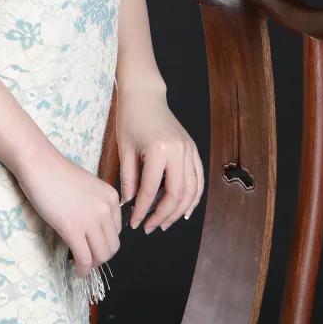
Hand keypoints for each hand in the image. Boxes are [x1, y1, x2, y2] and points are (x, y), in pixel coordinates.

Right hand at [13, 146, 121, 277]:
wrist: (39, 165)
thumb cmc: (56, 172)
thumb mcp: (88, 186)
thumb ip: (95, 205)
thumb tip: (91, 228)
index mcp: (111, 198)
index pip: (117, 231)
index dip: (105, 241)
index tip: (94, 245)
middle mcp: (105, 209)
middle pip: (112, 246)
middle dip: (101, 256)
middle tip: (89, 258)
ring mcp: (90, 220)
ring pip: (101, 255)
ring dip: (92, 264)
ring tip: (82, 265)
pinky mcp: (72, 229)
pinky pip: (83, 258)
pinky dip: (82, 269)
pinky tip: (77, 271)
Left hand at [116, 86, 203, 231]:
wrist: (145, 96)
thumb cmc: (131, 119)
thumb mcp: (124, 150)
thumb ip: (128, 179)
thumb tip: (129, 204)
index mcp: (158, 150)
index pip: (150, 190)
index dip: (142, 210)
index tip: (134, 223)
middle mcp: (178, 151)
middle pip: (176, 194)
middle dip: (163, 215)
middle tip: (150, 227)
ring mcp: (189, 150)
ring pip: (191, 190)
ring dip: (179, 210)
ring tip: (165, 223)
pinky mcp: (193, 150)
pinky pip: (198, 179)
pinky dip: (193, 197)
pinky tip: (184, 210)